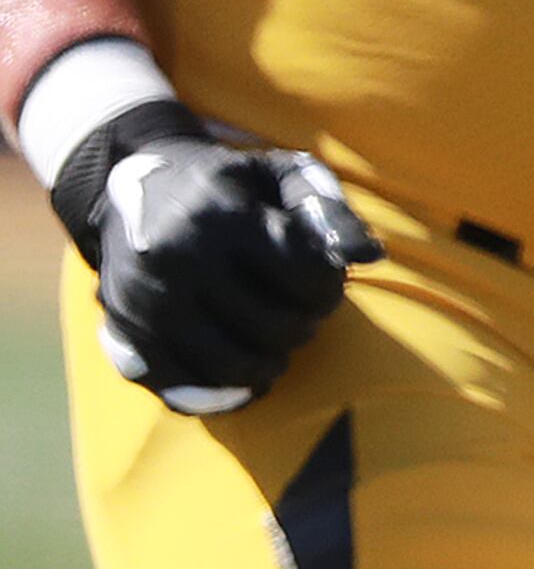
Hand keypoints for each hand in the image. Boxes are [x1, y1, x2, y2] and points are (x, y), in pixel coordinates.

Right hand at [53, 108, 375, 416]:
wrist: (133, 183)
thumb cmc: (230, 185)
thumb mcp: (283, 175)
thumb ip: (332, 212)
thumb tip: (371, 257)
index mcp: (223, 216)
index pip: (308, 277)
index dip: (332, 286)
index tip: (325, 278)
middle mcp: (178, 259)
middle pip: (275, 327)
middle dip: (305, 324)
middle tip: (302, 310)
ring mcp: (146, 300)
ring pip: (231, 366)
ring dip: (270, 363)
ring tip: (276, 340)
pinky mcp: (126, 331)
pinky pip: (182, 385)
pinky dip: (222, 392)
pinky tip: (244, 378)